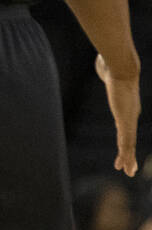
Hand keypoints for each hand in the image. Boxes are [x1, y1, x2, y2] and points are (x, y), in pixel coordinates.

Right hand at [96, 53, 140, 175]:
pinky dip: (125, 154)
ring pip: (129, 144)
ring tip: (128, 172)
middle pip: (129, 138)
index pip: (125, 127)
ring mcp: (128, 119)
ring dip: (128, 159)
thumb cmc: (113, 64)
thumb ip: (105, 68)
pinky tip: (124, 164)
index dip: (124, 139)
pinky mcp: (125, 122)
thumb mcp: (107, 70)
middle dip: (129, 154)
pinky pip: (125, 142)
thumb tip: (101, 57)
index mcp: (125, 107)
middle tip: (129, 169)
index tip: (124, 149)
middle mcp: (129, 115)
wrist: (122, 67)